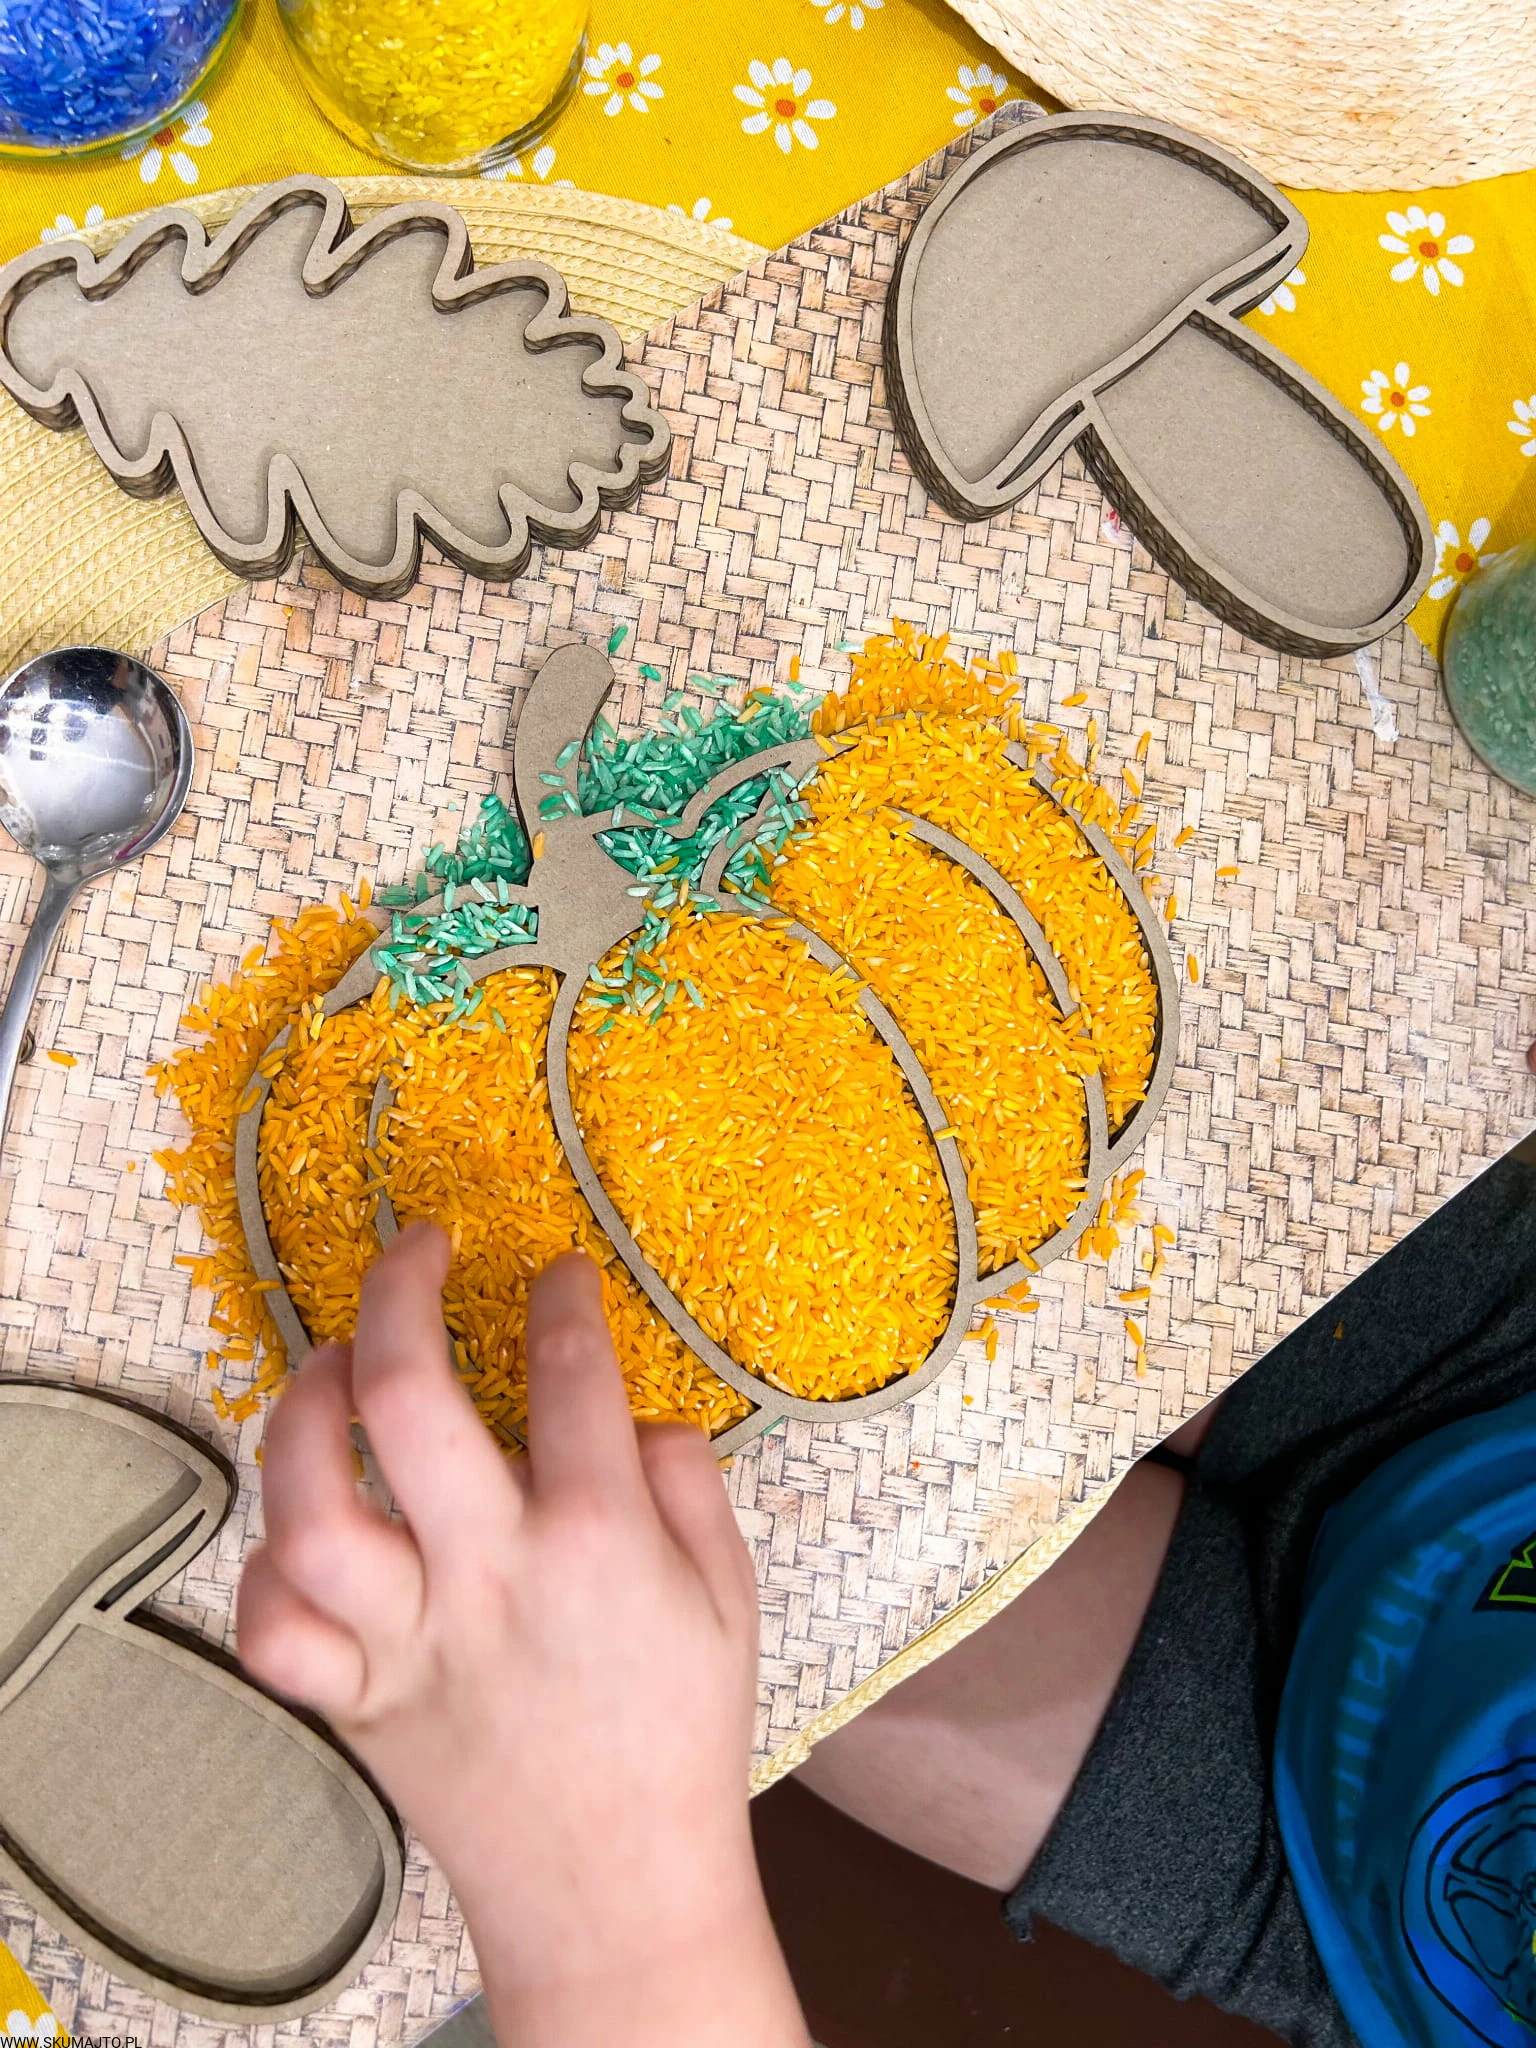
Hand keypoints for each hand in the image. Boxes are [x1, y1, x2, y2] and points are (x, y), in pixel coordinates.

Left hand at [237, 1223, 808, 2047]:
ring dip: (303, 1411)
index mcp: (596, 1538)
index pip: (569, 1364)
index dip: (559, 1292)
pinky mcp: (357, 1701)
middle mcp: (489, 1574)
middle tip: (417, 1249)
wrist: (616, 1893)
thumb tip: (628, 1412)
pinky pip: (272, 1629)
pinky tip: (303, 1528)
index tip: (555, 1272)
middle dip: (400, 1289)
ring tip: (335, 1366)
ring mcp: (409, 1640)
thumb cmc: (678, 1736)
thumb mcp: (731, 1595)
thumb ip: (686, 1482)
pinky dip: (268, 1569)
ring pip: (307, 1507)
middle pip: (405, 1397)